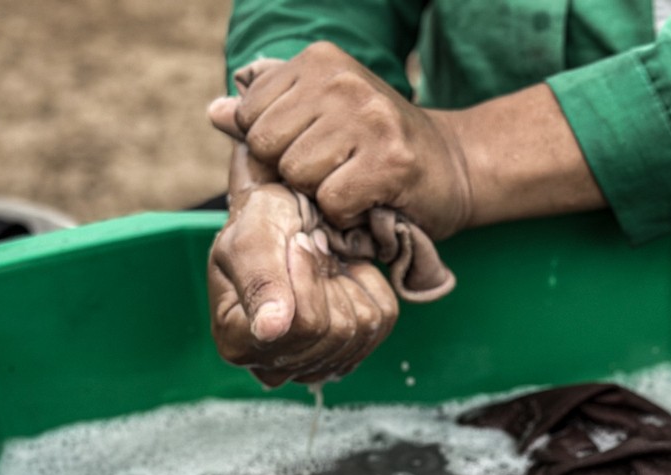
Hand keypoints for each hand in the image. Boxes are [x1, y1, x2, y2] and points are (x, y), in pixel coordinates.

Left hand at [207, 43, 473, 239]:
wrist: (455, 167)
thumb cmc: (379, 148)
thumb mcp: (320, 118)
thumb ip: (267, 114)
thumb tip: (215, 112)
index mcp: (320, 62)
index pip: (249, 117)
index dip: (274, 149)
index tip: (314, 150)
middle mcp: (344, 81)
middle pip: (268, 147)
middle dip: (294, 173)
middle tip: (334, 172)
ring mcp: (369, 117)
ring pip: (298, 175)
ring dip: (322, 196)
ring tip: (352, 185)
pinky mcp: (390, 160)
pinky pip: (332, 201)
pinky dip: (347, 216)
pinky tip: (369, 202)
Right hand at [208, 171, 398, 386]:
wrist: (287, 213)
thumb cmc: (261, 221)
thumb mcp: (252, 236)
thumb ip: (260, 281)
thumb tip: (270, 329)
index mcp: (237, 342)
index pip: (302, 327)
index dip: (307, 279)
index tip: (297, 242)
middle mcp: (273, 367)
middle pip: (336, 333)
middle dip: (328, 279)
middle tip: (309, 250)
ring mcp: (313, 365)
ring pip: (363, 329)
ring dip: (347, 282)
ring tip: (321, 264)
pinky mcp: (348, 353)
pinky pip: (383, 320)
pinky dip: (368, 286)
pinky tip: (339, 276)